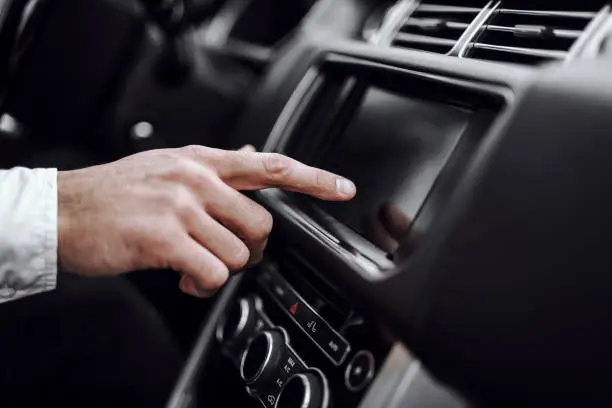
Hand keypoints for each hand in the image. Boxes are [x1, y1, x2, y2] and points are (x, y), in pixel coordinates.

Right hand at [57, 145, 355, 296]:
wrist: (65, 209)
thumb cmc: (117, 192)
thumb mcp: (170, 166)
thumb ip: (217, 167)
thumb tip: (252, 155)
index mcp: (202, 162)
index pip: (270, 166)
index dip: (313, 179)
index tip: (342, 188)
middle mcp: (197, 180)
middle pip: (262, 224)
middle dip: (249, 248)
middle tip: (223, 251)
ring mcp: (181, 207)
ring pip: (239, 253)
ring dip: (219, 268)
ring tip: (192, 264)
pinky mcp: (164, 237)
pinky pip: (213, 273)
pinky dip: (202, 283)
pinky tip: (182, 276)